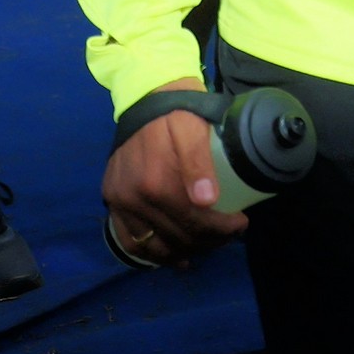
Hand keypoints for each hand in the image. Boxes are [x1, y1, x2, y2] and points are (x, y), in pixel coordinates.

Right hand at [101, 93, 249, 267]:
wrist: (145, 97)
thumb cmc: (176, 114)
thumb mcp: (192, 129)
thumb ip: (198, 162)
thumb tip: (206, 200)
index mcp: (155, 183)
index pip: (194, 223)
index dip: (223, 230)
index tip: (241, 224)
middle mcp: (133, 198)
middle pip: (178, 238)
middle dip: (209, 241)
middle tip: (228, 234)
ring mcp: (120, 202)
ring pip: (156, 246)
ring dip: (184, 251)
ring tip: (206, 244)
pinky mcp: (112, 201)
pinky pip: (131, 240)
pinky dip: (154, 253)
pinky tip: (175, 257)